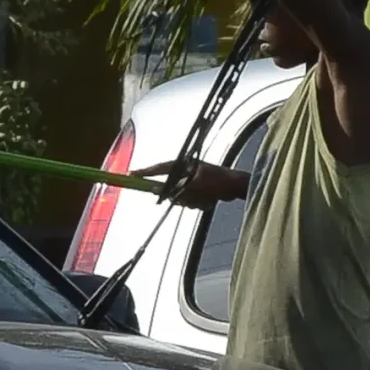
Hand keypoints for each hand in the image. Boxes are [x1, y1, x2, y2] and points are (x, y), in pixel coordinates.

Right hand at [130, 161, 247, 209]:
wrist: (239, 187)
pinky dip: (199, 203)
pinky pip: (191, 201)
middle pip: (170, 188)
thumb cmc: (217, 181)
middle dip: (180, 197)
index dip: (144, 172)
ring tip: (205, 199)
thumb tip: (155, 190)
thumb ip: (172, 188)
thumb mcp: (193, 185)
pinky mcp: (200, 190)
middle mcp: (185, 172)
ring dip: (192, 201)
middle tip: (191, 198)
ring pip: (181, 198)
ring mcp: (192, 181)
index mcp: (183, 165)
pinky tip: (210, 200)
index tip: (131, 175)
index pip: (158, 168)